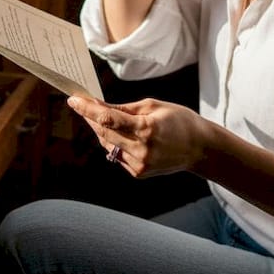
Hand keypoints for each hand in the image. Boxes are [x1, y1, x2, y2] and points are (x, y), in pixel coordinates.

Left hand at [67, 95, 205, 177]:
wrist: (199, 148)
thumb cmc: (178, 120)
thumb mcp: (152, 106)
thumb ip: (123, 108)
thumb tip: (97, 106)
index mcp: (147, 129)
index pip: (108, 119)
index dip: (88, 109)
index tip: (73, 100)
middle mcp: (142, 149)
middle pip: (104, 132)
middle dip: (90, 118)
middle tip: (80, 104)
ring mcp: (140, 164)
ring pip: (108, 145)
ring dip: (100, 130)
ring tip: (99, 117)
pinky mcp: (139, 172)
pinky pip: (117, 155)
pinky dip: (113, 143)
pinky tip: (119, 134)